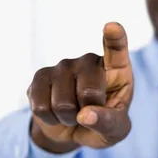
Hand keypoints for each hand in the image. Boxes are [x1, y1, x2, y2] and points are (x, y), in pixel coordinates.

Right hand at [27, 22, 133, 152]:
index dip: (115, 38)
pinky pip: (41, 107)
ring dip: (68, 119)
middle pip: (89, 92)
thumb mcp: (116, 130)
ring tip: (73, 113)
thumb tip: (85, 115)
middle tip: (90, 113)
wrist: (73, 129)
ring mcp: (64, 66)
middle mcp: (89, 61)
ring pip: (62, 103)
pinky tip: (55, 113)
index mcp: (116, 69)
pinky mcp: (41, 75)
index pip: (116, 49)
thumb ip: (109, 123)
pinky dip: (49, 119)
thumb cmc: (103, 124)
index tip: (112, 27)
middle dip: (89, 113)